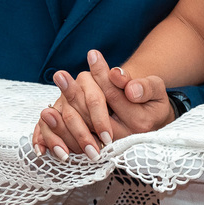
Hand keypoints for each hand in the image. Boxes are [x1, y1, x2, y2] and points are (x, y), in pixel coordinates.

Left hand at [31, 50, 174, 159]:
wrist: (151, 123)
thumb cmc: (152, 102)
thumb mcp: (156, 90)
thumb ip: (144, 86)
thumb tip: (123, 81)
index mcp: (139, 121)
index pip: (114, 95)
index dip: (102, 75)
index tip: (92, 54)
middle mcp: (122, 137)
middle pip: (93, 115)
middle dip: (75, 93)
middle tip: (60, 74)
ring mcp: (108, 147)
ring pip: (81, 131)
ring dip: (62, 116)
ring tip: (48, 100)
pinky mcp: (96, 150)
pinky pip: (74, 145)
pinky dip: (58, 134)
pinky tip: (47, 116)